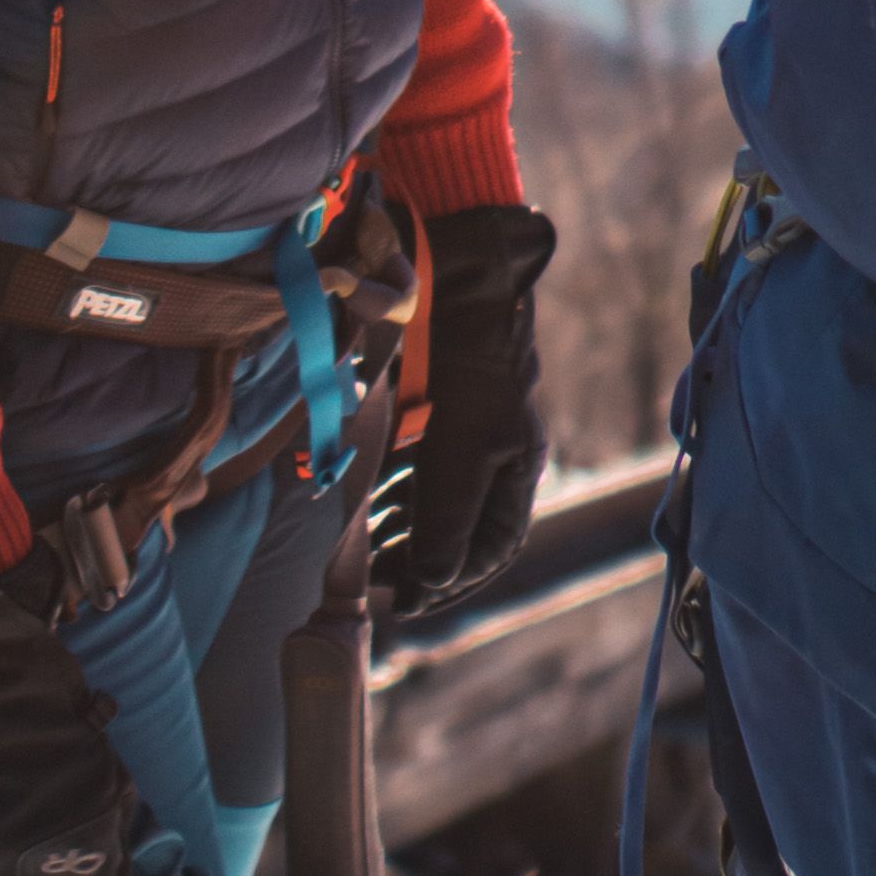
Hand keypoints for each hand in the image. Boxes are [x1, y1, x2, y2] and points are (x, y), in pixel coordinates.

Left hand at [375, 203, 555, 619]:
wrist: (449, 272)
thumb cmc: (467, 363)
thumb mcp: (463, 452)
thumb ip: (449, 520)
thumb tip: (434, 582)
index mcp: (516, 465)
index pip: (490, 548)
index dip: (452, 581)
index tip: (406, 603)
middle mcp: (491, 449)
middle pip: (458, 525)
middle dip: (417, 557)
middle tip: (373, 578)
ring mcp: (455, 423)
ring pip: (428, 495)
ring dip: (397, 526)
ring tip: (362, 547)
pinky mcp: (421, 399)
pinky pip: (407, 460)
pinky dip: (384, 485)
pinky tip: (359, 497)